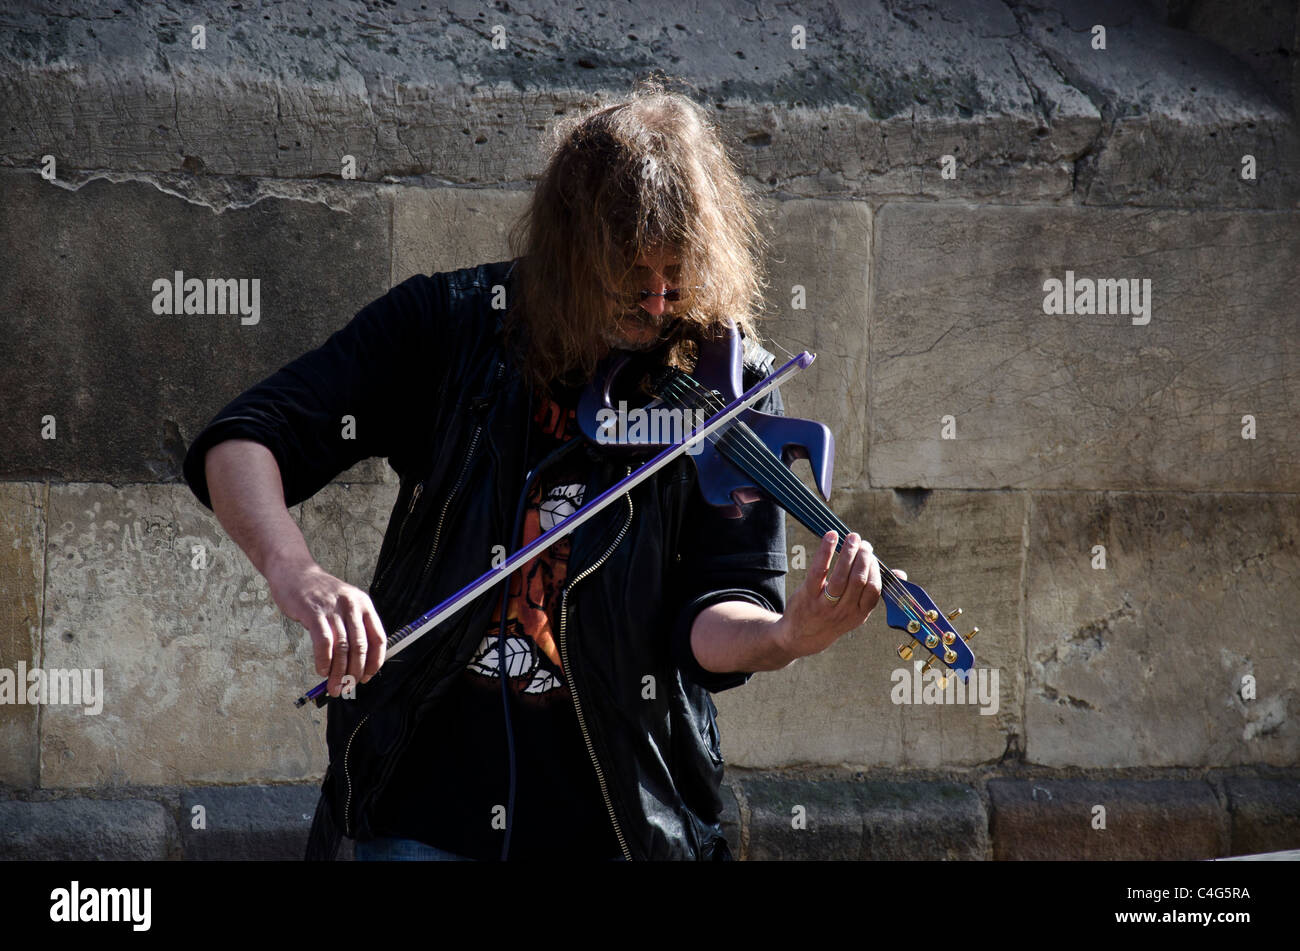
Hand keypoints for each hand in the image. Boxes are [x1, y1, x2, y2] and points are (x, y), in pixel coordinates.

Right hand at [265, 554, 387, 696]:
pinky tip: (321, 670)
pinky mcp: (314, 611)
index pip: (378, 638)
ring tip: (334, 686)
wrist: (294, 571)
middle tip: (347, 688)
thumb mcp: (344, 604)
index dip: (375, 662)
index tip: (367, 677)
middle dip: (355, 673)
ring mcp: (334, 608)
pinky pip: (324, 642)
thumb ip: (352, 627)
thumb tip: (356, 663)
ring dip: (338, 673)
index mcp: (364, 605)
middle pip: (360, 647)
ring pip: (343, 648)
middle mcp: (353, 605)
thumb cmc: (319, 594)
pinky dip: (324, 661)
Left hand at [775, 531, 906, 660]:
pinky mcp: (808, 596)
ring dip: (849, 553)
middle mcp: (844, 611)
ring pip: (841, 576)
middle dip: (863, 558)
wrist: (800, 636)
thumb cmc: (832, 617)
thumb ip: (873, 591)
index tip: (871, 554)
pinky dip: (825, 551)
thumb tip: (900, 574)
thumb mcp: (855, 612)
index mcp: (859, 614)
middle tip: (862, 543)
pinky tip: (831, 536)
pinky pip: (819, 571)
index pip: (873, 589)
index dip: (875, 569)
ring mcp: (825, 605)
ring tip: (852, 537)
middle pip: (858, 580)